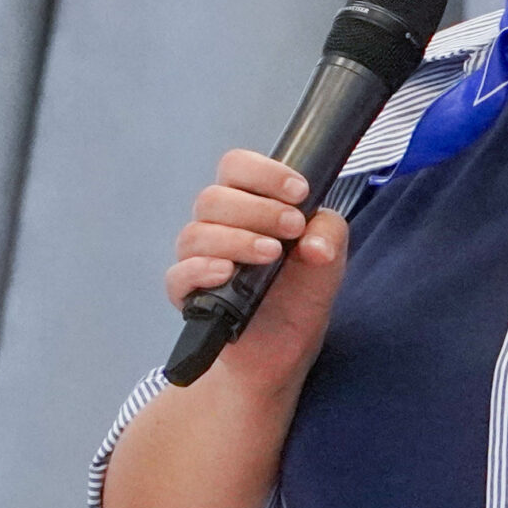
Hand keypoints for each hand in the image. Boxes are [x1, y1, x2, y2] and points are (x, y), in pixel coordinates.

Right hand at [164, 148, 349, 390]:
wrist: (289, 341)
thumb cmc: (303, 286)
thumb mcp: (329, 253)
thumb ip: (328, 233)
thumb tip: (313, 245)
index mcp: (249, 202)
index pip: (236, 166)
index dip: (265, 173)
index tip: (300, 192)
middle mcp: (217, 224)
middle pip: (213, 198)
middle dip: (258, 210)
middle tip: (292, 228)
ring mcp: (198, 257)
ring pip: (196, 233)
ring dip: (236, 240)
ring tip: (271, 254)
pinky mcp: (187, 292)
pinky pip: (178, 275)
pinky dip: (201, 270)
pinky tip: (226, 273)